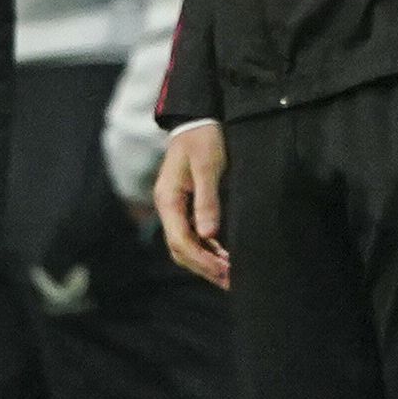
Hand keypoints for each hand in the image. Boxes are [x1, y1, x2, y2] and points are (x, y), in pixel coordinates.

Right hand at [154, 122, 229, 287]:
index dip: (202, 260)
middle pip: (180, 249)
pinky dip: (207, 249)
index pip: (180, 240)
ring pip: (185, 245)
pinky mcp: (185, 205)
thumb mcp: (208, 166)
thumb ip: (207, 200)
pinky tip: (223, 255)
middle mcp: (168, 207)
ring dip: (205, 261)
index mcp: (168, 200)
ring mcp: (175, 207)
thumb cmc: (202, 138)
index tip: (223, 270)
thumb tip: (209, 234)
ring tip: (229, 274)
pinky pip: (192, 234)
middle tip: (229, 280)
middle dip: (204, 267)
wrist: (197, 118)